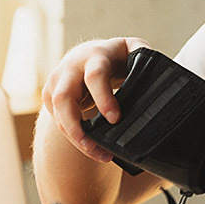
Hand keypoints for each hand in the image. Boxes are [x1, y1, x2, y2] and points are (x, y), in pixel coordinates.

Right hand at [41, 37, 149, 162]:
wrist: (87, 54)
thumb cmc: (116, 56)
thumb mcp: (133, 49)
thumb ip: (143, 55)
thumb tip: (154, 69)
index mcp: (95, 55)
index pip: (95, 76)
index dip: (103, 98)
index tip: (115, 119)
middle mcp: (71, 67)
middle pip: (63, 98)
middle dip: (76, 126)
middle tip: (95, 148)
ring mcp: (56, 82)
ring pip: (57, 114)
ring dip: (76, 138)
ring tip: (100, 154)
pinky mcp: (50, 96)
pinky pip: (58, 121)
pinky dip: (74, 138)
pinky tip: (93, 148)